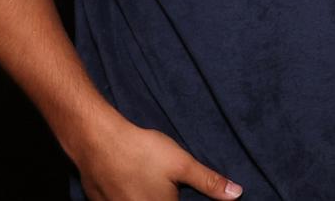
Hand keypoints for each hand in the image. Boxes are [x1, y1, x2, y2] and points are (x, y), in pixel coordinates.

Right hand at [75, 120, 241, 200]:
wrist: (97, 141)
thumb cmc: (142, 151)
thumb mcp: (182, 164)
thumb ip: (209, 182)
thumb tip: (237, 194)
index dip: (180, 198)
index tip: (176, 189)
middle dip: (167, 195)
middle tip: (161, 180)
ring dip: (145, 196)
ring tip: (146, 179)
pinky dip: (128, 195)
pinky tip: (130, 181)